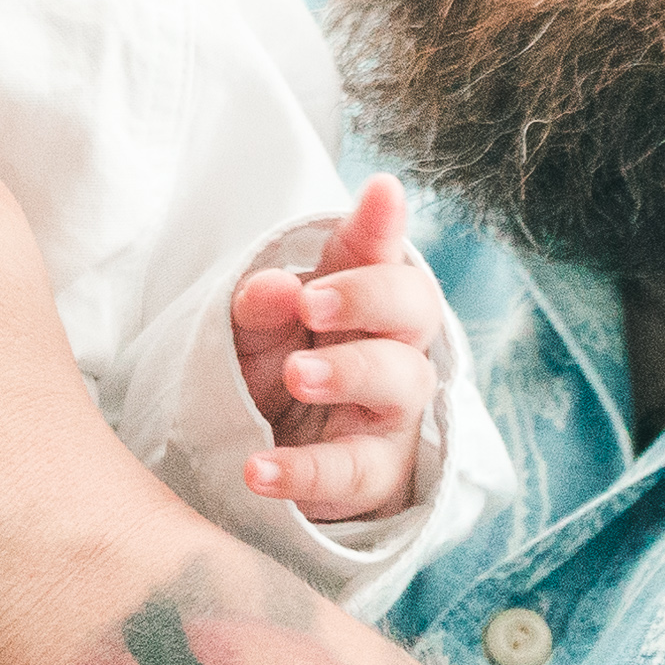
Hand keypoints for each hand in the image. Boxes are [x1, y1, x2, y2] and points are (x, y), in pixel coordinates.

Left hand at [231, 175, 444, 523]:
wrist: (271, 456)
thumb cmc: (272, 372)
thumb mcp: (251, 333)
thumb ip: (259, 308)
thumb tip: (273, 287)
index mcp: (361, 296)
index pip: (380, 249)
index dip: (383, 222)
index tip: (380, 191)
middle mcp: (393, 345)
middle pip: (414, 307)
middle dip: (368, 297)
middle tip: (312, 302)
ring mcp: (391, 410)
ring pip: (403, 383)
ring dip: (351, 373)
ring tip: (297, 375)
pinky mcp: (375, 472)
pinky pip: (356, 472)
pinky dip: (306, 471)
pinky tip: (258, 469)